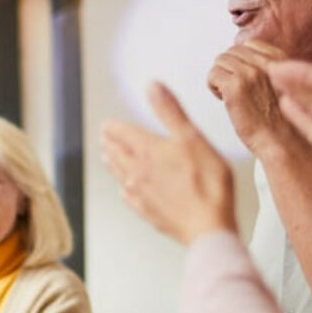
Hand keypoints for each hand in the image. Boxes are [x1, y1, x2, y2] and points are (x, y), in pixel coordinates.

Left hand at [100, 83, 235, 244]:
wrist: (208, 226)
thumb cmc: (206, 182)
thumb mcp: (191, 137)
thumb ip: (169, 111)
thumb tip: (152, 86)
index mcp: (146, 150)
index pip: (120, 133)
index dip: (113, 126)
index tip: (107, 124)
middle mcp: (136, 171)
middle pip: (116, 153)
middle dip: (109, 143)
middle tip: (104, 138)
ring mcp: (139, 193)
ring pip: (119, 174)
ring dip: (113, 163)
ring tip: (108, 157)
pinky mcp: (146, 212)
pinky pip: (129, 197)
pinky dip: (126, 188)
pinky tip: (127, 189)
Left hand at [208, 42, 294, 152]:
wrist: (282, 142)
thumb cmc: (279, 120)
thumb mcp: (280, 85)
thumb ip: (266, 69)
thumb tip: (240, 60)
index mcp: (279, 60)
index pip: (248, 45)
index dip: (239, 62)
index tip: (242, 78)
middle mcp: (265, 63)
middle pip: (230, 53)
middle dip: (228, 70)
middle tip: (233, 90)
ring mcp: (250, 74)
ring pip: (219, 62)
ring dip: (219, 78)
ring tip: (229, 96)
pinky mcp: (235, 87)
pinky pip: (212, 75)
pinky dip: (213, 87)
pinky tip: (224, 100)